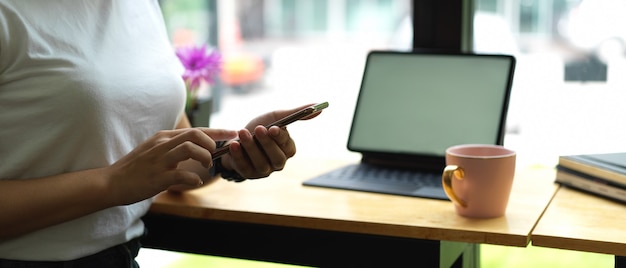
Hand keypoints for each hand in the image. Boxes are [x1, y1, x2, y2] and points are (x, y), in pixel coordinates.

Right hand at [106, 128, 236, 204]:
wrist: (111, 182)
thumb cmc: (136, 169)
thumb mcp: (156, 151)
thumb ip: (175, 148)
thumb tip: (198, 149)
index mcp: (164, 137)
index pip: (196, 129)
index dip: (218, 131)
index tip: (234, 132)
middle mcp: (162, 144)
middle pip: (196, 134)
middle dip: (211, 143)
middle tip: (213, 155)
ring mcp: (160, 160)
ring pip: (191, 148)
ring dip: (204, 157)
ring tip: (205, 166)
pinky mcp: (157, 177)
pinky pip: (182, 174)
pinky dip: (194, 179)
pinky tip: (195, 183)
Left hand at [221, 104, 321, 178]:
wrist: (237, 138)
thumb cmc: (260, 127)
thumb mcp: (276, 117)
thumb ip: (296, 113)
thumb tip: (319, 106)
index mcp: (287, 149)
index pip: (288, 146)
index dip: (281, 138)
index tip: (273, 127)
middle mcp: (278, 162)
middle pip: (277, 158)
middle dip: (267, 143)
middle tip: (258, 128)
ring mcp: (264, 170)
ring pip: (261, 163)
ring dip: (251, 147)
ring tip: (242, 132)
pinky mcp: (248, 174)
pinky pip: (245, 167)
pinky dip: (238, 156)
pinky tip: (234, 144)